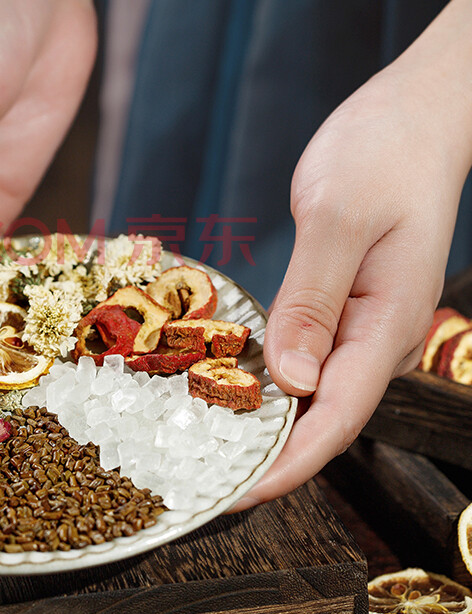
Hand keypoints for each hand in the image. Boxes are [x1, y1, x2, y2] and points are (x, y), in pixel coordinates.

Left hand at [230, 0, 471, 509]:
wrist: (411, 119)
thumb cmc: (381, 156)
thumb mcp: (338, 220)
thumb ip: (313, 302)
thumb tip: (293, 380)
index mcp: (388, 324)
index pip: (337, 416)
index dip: (288, 463)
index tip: (237, 494)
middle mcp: (380, 336)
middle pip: (324, 416)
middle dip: (269, 453)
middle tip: (202, 474)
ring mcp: (364, 323)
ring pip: (314, 390)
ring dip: (265, 419)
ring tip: (204, 440)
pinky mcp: (344, 305)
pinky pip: (307, 355)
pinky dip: (269, 377)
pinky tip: (231, 379)